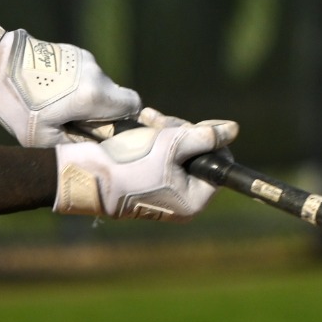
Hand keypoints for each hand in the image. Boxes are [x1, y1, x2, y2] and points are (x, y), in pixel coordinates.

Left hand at [0, 10, 142, 146]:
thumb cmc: (16, 105)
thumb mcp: (43, 139)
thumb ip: (77, 145)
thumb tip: (96, 148)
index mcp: (94, 95)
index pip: (133, 106)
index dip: (123, 120)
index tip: (101, 129)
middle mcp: (95, 73)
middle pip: (113, 96)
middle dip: (98, 112)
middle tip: (70, 122)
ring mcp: (83, 58)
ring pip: (97, 85)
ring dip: (83, 98)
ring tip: (53, 106)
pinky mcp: (70, 50)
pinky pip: (82, 73)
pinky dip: (72, 85)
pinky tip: (47, 91)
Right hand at [51, 110, 237, 221]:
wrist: (88, 174)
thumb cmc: (132, 164)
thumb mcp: (172, 144)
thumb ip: (205, 136)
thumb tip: (233, 130)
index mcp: (194, 201)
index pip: (218, 164)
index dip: (208, 140)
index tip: (191, 126)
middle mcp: (182, 200)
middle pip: (199, 155)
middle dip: (181, 132)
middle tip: (161, 122)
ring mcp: (165, 191)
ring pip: (179, 151)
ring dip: (166, 131)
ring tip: (147, 120)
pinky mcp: (149, 181)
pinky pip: (162, 156)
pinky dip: (155, 139)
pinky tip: (142, 125)